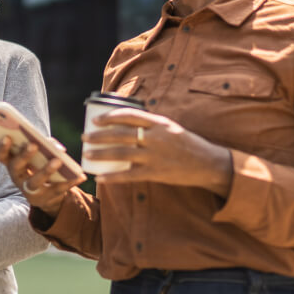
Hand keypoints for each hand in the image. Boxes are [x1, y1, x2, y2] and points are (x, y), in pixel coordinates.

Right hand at [0, 137, 85, 218]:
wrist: (47, 195)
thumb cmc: (40, 166)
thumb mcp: (37, 156)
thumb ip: (43, 145)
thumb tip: (53, 144)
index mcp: (12, 164)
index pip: (1, 157)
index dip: (2, 147)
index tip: (7, 136)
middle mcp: (18, 178)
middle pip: (17, 167)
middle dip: (24, 155)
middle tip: (34, 144)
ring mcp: (31, 190)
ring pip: (35, 181)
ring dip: (46, 170)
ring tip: (58, 160)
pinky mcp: (47, 198)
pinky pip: (59, 189)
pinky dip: (71, 182)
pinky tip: (81, 176)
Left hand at [83, 108, 232, 196]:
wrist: (208, 164)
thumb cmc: (186, 144)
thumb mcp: (170, 127)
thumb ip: (150, 124)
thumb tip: (125, 122)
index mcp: (159, 123)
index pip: (129, 115)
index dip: (110, 117)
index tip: (95, 120)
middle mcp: (155, 137)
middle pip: (121, 134)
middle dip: (99, 136)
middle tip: (85, 137)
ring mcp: (155, 156)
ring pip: (121, 153)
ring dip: (101, 154)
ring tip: (87, 154)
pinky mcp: (156, 173)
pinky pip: (129, 175)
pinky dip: (113, 177)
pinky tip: (100, 178)